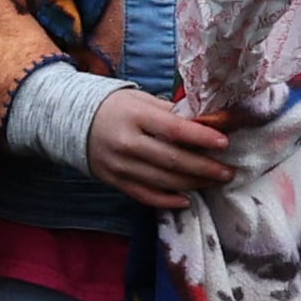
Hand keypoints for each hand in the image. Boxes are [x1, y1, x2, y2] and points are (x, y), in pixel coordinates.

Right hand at [87, 87, 232, 208]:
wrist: (72, 121)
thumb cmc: (118, 107)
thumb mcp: (143, 100)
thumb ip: (173, 113)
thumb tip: (210, 123)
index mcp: (135, 116)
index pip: (175, 129)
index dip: (202, 138)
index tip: (225, 143)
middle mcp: (125, 142)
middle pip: (172, 160)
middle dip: (204, 168)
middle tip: (228, 172)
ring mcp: (118, 164)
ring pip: (161, 180)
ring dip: (193, 184)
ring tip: (215, 182)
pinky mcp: (113, 180)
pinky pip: (144, 195)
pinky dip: (167, 200)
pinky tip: (187, 199)